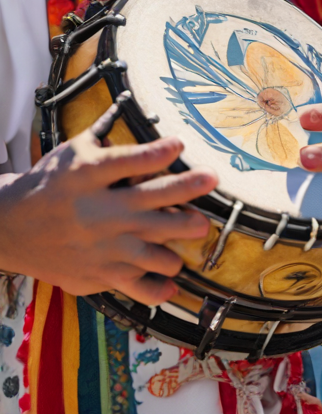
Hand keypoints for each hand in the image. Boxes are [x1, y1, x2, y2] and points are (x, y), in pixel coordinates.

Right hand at [0, 118, 216, 304]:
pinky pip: (139, 286)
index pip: (133, 160)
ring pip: (158, 248)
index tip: (180, 143)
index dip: (161, 151)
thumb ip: (104, 138)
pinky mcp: (101, 274)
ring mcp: (104, 247)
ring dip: (182, 238)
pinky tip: (172, 281)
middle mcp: (101, 212)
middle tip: (211, 179)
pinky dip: (160, 287)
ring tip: (195, 229)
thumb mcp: (71, 154)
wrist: (10, 229)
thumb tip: (138, 126)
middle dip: (189, 188)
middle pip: (157, 200)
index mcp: (90, 178)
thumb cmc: (47, 187)